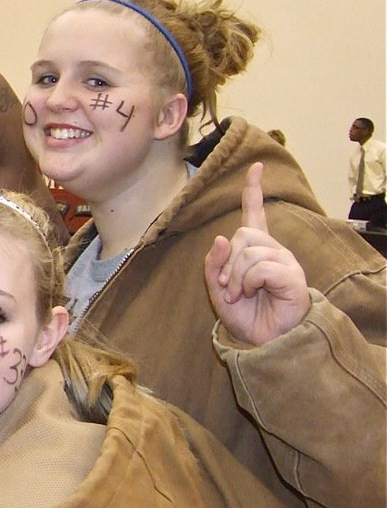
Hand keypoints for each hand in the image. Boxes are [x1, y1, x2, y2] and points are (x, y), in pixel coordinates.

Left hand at [204, 163, 308, 344]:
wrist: (265, 340)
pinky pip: (261, 267)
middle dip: (227, 260)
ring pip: (250, 251)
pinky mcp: (292, 276)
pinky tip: (254, 294)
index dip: (253, 190)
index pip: (254, 213)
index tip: (255, 167)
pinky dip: (249, 282)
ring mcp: (285, 261)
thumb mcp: (218, 289)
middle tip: (227, 286)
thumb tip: (221, 238)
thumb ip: (214, 265)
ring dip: (236, 276)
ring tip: (240, 294)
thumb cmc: (245, 315)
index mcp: (255, 250)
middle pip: (243, 233)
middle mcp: (273, 250)